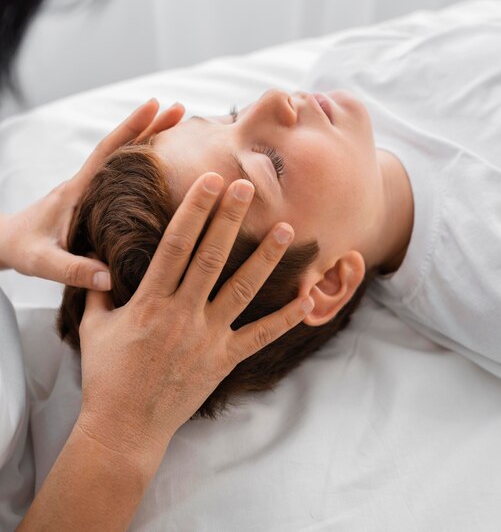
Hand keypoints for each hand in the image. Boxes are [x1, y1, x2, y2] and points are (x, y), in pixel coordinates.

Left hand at [0, 99, 183, 289]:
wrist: (8, 242)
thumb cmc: (24, 248)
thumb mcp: (44, 263)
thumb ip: (74, 270)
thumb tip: (110, 278)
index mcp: (78, 190)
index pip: (108, 152)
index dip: (132, 128)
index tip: (155, 106)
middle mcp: (88, 183)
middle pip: (123, 146)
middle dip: (151, 126)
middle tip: (180, 110)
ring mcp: (93, 188)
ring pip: (126, 157)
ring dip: (151, 140)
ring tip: (180, 129)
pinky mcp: (97, 197)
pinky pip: (125, 173)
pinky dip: (145, 161)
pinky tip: (165, 164)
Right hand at [77, 173, 313, 464]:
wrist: (125, 428)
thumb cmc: (107, 376)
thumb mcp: (94, 328)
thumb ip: (100, 292)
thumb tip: (100, 261)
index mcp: (149, 302)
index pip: (175, 245)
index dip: (194, 210)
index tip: (209, 181)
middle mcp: (181, 315)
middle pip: (211, 257)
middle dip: (229, 218)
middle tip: (246, 186)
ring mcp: (206, 338)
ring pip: (242, 290)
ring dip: (264, 258)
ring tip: (285, 229)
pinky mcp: (223, 361)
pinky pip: (260, 337)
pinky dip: (286, 318)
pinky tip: (308, 299)